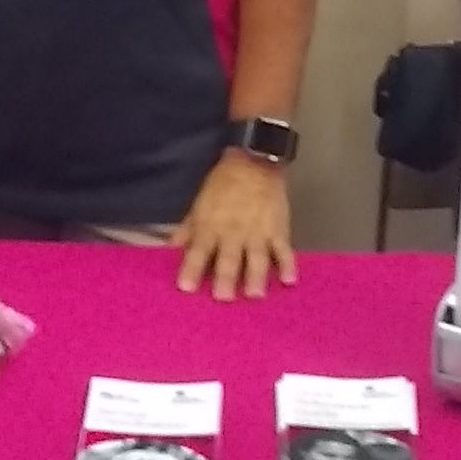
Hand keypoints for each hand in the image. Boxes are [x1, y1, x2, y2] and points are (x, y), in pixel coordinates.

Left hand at [172, 151, 295, 299]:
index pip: (198, 251)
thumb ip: (188, 229)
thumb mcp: (199, 204)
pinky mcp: (278, 230)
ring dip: (255, 276)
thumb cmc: (223, 184)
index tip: (186, 288)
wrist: (254, 161)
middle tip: (222, 297)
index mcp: (210, 227)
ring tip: (254, 295)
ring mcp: (257, 233)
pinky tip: (289, 280)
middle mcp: (233, 233)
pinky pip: (283, 250)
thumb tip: (171, 249)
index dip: (192, 268)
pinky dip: (287, 264)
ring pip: (256, 258)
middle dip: (225, 277)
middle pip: (228, 258)